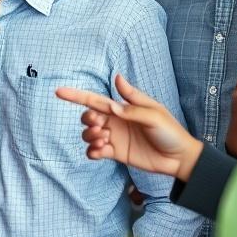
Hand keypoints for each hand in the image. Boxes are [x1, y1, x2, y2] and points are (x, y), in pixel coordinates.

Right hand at [55, 74, 204, 180]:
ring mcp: (114, 137)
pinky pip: (95, 152)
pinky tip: (102, 151)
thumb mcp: (153, 113)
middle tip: (100, 125)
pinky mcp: (116, 153)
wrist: (179, 157)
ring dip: (90, 136)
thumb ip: (130, 104)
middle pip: (88, 116)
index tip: (58, 92)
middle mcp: (115, 121)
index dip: (76, 95)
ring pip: (88, 134)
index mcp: (122, 107)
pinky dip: (93, 151)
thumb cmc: (169, 131)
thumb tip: (116, 79)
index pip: (95, 99)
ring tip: (105, 140)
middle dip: (87, 119)